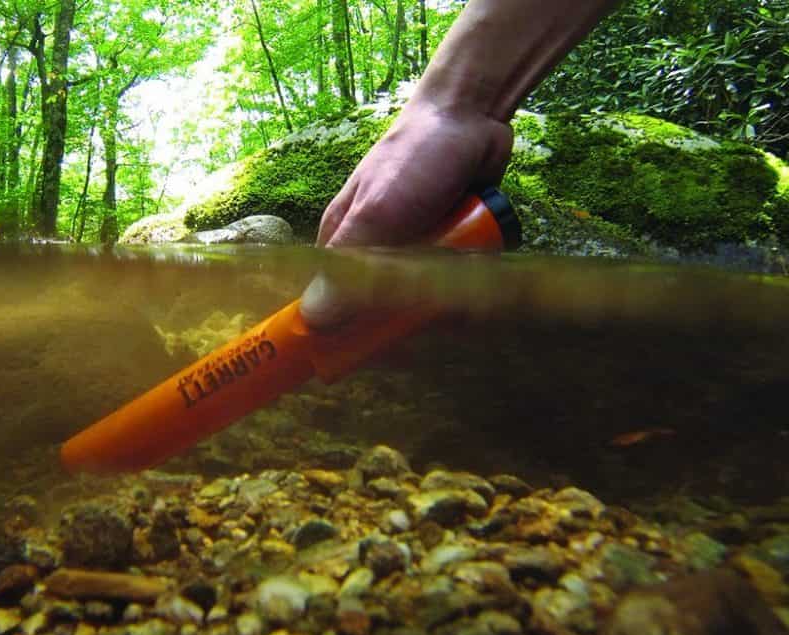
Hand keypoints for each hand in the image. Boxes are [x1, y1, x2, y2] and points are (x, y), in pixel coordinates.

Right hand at [302, 101, 513, 327]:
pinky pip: (450, 280)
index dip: (342, 333)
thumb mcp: (379, 213)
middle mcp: (373, 249)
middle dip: (406, 318)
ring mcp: (412, 248)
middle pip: (380, 306)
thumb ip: (349, 266)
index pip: (330, 301)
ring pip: (420, 296)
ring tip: (465, 292)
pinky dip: (465, 283)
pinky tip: (479, 279)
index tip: (363, 360)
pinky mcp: (446, 244)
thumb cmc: (414, 160)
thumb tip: (313, 321)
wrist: (473, 117)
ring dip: (443, 300)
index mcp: (343, 241)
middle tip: (432, 318)